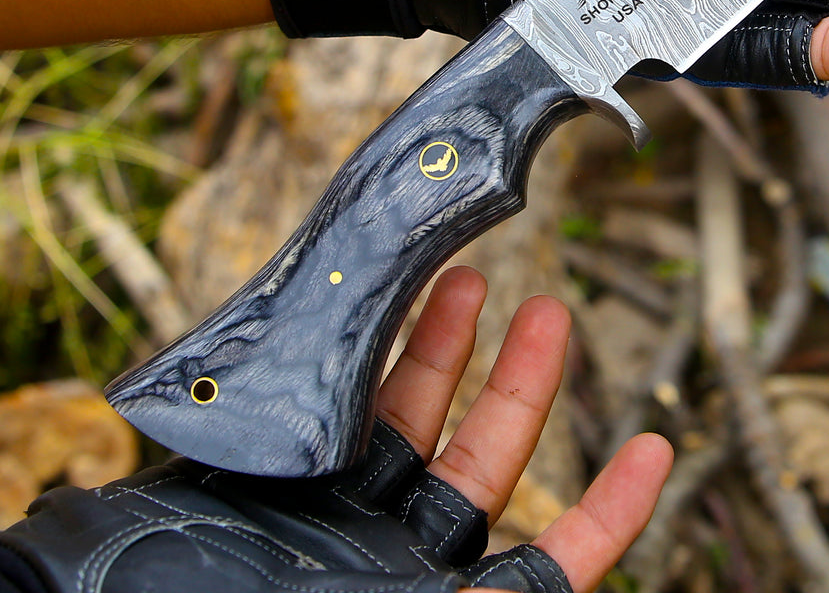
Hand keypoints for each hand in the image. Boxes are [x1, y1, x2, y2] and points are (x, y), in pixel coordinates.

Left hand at [0, 268, 670, 592]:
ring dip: (528, 390)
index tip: (412, 287)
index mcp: (295, 509)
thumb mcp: (193, 519)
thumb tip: (171, 395)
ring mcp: (427, 575)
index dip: (383, 349)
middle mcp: (362, 539)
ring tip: (550, 312)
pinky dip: (616, 514)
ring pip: (494, 473)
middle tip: (476, 269)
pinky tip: (653, 454)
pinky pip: (568, 571)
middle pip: (420, 424)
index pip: (343, 414)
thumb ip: (208, 458)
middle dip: (453, 344)